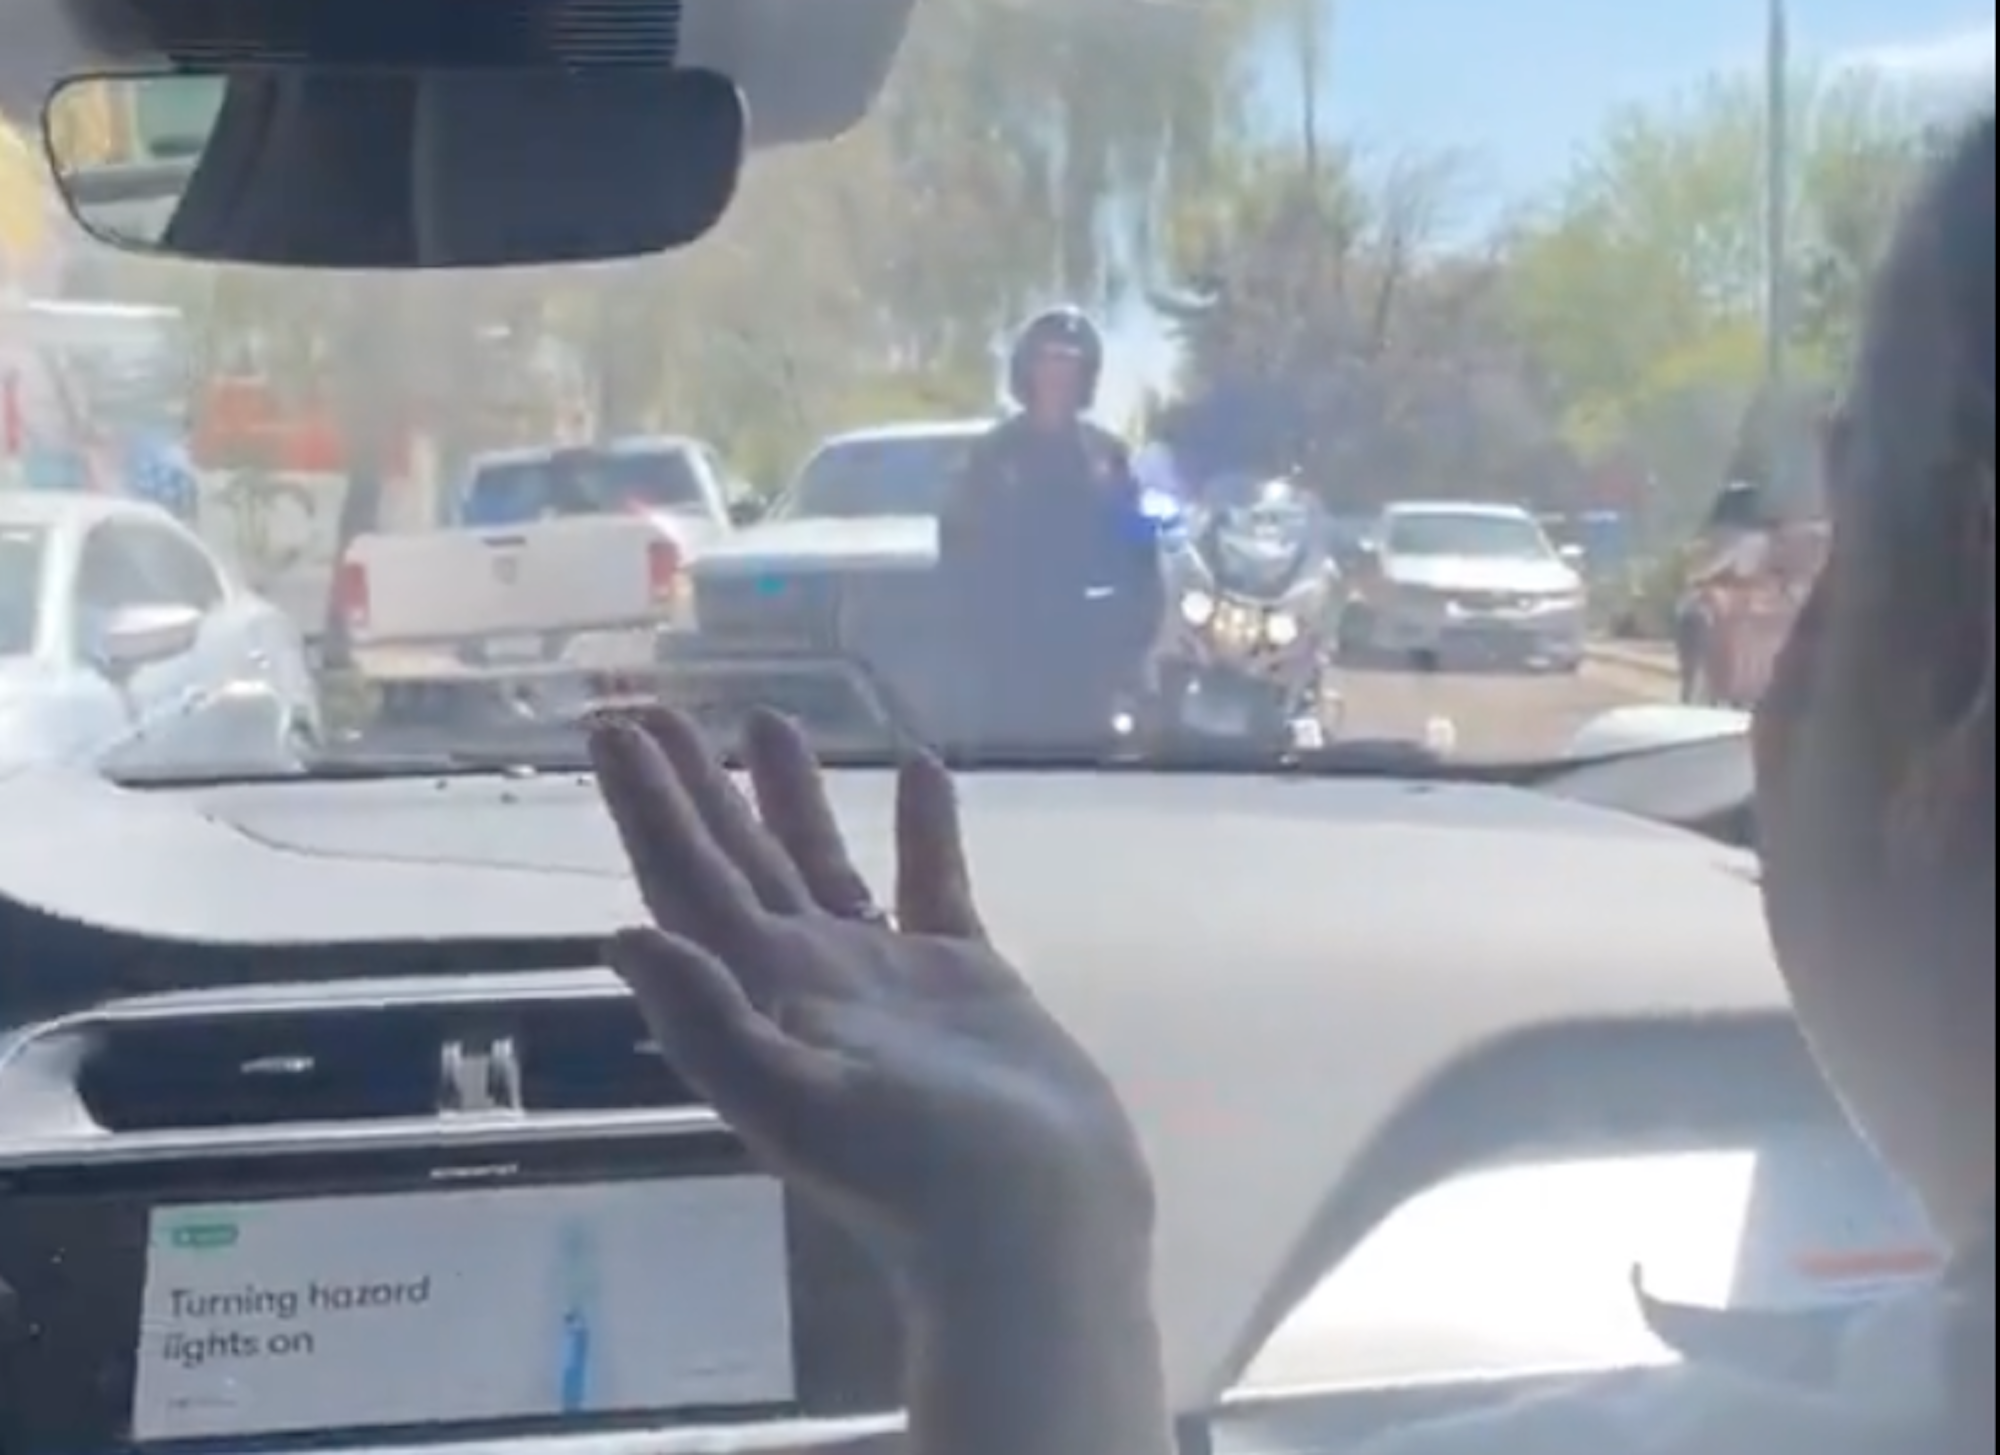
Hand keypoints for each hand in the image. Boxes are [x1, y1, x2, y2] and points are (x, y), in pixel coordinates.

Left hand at [586, 706, 1151, 1277]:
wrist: (1039, 1225)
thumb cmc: (917, 1172)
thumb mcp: (796, 1103)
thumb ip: (708, 1021)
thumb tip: (620, 933)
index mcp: (760, 999)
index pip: (686, 885)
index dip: (648, 810)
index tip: (614, 730)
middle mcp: (809, 980)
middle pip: (739, 863)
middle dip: (697, 788)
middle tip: (656, 709)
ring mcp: (887, 978)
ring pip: (827, 864)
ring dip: (794, 796)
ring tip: (768, 718)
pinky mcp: (965, 978)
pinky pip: (933, 883)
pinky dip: (923, 829)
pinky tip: (920, 767)